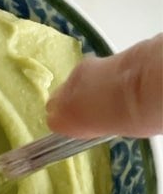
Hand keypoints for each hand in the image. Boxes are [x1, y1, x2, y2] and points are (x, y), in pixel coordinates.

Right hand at [47, 33, 162, 137]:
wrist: (140, 87)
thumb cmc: (125, 118)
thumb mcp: (106, 130)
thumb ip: (92, 124)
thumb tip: (96, 120)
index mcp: (64, 121)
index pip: (53, 122)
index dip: (67, 122)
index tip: (79, 124)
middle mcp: (61, 99)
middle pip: (55, 101)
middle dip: (69, 104)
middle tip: (89, 109)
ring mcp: (72, 79)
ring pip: (69, 85)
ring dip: (81, 88)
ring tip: (102, 92)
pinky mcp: (84, 63)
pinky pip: (83, 72)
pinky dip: (93, 75)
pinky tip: (108, 77)